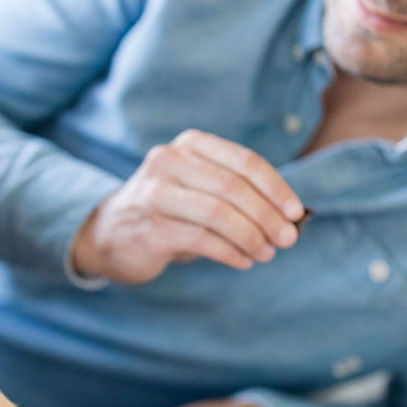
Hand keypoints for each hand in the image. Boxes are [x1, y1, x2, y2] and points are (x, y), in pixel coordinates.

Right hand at [71, 130, 303, 282]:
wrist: (110, 233)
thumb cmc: (170, 209)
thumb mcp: (199, 186)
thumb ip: (236, 191)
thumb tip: (289, 215)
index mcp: (190, 144)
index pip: (244, 162)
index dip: (275, 188)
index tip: (295, 213)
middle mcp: (169, 162)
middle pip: (234, 188)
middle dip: (268, 217)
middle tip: (287, 240)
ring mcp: (156, 194)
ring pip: (219, 215)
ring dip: (252, 238)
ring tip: (266, 253)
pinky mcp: (151, 228)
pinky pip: (203, 241)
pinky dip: (231, 253)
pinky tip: (243, 261)